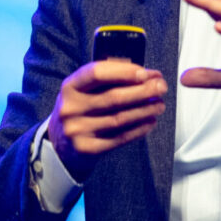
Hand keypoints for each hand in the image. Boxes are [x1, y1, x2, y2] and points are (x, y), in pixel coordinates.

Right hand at [46, 59, 166, 177]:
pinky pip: (120, 138)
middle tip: (161, 87)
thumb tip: (145, 75)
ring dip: (145, 110)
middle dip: (143, 90)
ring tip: (159, 104)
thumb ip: (106, 81)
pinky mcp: (88, 149)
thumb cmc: (79, 109)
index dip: (124, 71)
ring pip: (120, 118)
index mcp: (69, 87)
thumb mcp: (82, 91)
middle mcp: (71, 108)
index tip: (145, 72)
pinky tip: (150, 121)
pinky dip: (139, 129)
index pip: (97, 73)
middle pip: (114, 97)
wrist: (60, 144)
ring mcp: (78, 130)